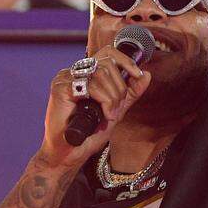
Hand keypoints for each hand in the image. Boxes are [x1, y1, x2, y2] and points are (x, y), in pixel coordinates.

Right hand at [39, 46, 151, 168]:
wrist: (69, 153)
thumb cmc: (88, 134)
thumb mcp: (116, 110)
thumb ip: (130, 93)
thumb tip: (147, 74)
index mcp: (85, 74)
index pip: (108, 53)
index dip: (126, 60)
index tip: (137, 74)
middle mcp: (74, 73)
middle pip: (107, 64)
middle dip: (119, 89)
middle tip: (116, 110)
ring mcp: (65, 78)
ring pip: (101, 73)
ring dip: (112, 97)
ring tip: (109, 115)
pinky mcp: (60, 88)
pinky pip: (91, 86)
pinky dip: (104, 101)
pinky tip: (103, 115)